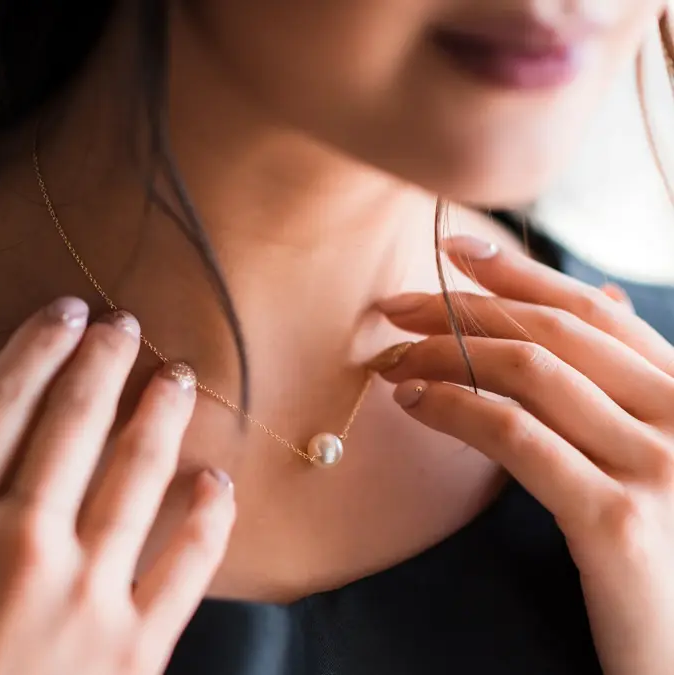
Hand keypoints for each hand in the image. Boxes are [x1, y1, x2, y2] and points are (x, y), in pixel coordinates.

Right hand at [0, 299, 234, 674]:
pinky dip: (209, 516)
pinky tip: (217, 482)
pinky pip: (188, 563)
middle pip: (75, 421)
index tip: (64, 313)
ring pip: (139, 473)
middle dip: (105, 361)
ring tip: (177, 377)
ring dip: (163, 415)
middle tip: (126, 326)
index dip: (38, 346)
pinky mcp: (136, 646)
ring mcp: (86, 593)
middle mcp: (19, 543)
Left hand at [373, 235, 673, 674]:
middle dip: (461, 309)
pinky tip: (414, 403)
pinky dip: (455, 408)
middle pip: (551, 333)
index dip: (521, 274)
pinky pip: (515, 436)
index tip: (456, 251)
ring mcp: (657, 466)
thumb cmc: (667, 557)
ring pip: (527, 373)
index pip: (594, 312)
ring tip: (390, 359)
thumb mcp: (660, 454)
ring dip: (444, 355)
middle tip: (393, 306)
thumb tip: (604, 298)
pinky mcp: (618, 519)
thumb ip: (630, 383)